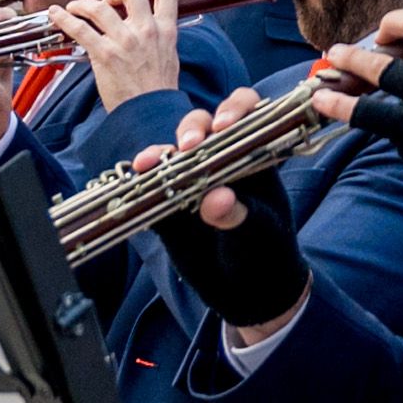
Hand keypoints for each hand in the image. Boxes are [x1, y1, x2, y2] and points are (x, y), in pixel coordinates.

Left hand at [64, 0, 179, 107]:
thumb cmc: (156, 92)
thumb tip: (146, 29)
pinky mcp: (105, 54)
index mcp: (165, 31)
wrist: (150, 114)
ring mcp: (124, 41)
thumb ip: (158, 39)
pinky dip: (65, 19)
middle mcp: (145, 31)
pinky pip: (80, 29)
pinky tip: (57, 15)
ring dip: (83, 4)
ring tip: (75, 7)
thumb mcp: (169, 57)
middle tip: (109, 3)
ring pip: (100, 7)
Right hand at [156, 92, 309, 332]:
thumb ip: (240, 215)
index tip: (224, 125)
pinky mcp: (170, 205)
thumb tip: (217, 196)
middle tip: (189, 146)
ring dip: (162, 151)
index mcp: (254, 158)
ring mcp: (194, 181)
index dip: (236, 109)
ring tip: (151, 162)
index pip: (249, 117)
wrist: (247, 293)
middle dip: (194, 128)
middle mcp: (222, 161)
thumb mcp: (259, 235)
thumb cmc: (265, 254)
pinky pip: (154, 186)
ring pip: (175, 152)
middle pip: (205, 126)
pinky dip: (144, 178)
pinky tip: (137, 176)